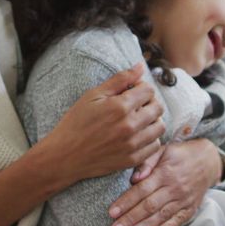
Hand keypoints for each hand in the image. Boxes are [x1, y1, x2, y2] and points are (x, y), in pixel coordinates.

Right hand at [37, 63, 165, 182]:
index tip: (131, 92)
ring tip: (138, 119)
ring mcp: (132, 144)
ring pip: (159, 126)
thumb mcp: (93, 95)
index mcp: (120, 106)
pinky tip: (137, 135)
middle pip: (158, 107)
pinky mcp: (132, 159)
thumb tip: (141, 66)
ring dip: (152, 120)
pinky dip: (150, 138)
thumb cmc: (76, 122)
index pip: (149, 90)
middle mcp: (130, 126)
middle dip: (149, 102)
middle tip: (136, 105)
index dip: (140, 87)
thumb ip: (120, 79)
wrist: (64, 155)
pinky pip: (155, 146)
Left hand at [108, 138, 222, 225]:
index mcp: (165, 173)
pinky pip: (178, 220)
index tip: (112, 212)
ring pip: (161, 215)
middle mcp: (174, 188)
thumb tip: (134, 178)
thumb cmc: (180, 154)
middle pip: (149, 205)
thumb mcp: (163, 150)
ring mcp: (184, 199)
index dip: (126, 202)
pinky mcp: (191, 208)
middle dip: (130, 218)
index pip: (141, 190)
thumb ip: (147, 161)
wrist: (208, 160)